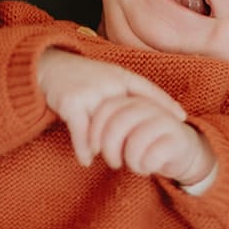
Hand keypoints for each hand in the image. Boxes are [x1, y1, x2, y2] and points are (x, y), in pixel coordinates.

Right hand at [36, 49, 185, 166]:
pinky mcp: (71, 101)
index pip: (148, 89)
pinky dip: (83, 148)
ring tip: (114, 162)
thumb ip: (119, 97)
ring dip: (108, 147)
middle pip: (129, 113)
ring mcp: (90, 91)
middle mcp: (108, 81)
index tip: (182, 118)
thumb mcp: (104, 79)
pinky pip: (81, 131)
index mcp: (119, 75)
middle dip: (136, 136)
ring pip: (105, 126)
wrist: (46, 66)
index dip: (165, 103)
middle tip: (144, 155)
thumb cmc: (79, 77)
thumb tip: (135, 123)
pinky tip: (86, 160)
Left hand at [86, 95, 215, 185]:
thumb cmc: (148, 143)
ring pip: (137, 140)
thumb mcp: (125, 133)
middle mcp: (148, 106)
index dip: (94, 132)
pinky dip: (146, 165)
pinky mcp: (177, 137)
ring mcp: (164, 120)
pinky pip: (153, 154)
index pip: (105, 109)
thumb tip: (84, 144)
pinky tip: (148, 168)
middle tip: (113, 163)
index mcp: (132, 101)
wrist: (184, 151)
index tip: (95, 150)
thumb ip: (107, 130)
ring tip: (134, 167)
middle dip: (110, 148)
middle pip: (118, 123)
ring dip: (131, 160)